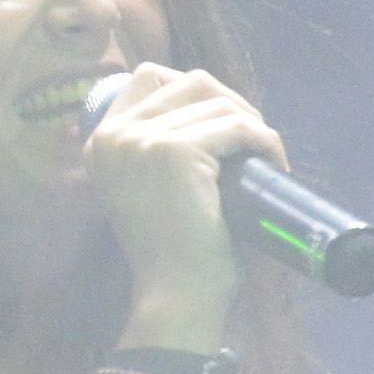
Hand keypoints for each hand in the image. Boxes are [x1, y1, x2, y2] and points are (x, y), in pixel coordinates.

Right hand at [79, 63, 285, 339]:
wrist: (176, 297)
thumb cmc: (173, 253)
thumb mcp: (149, 188)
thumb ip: (157, 150)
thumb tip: (214, 108)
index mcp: (100, 141)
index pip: (149, 77)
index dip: (194, 91)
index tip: (223, 123)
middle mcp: (112, 135)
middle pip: (189, 81)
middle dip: (231, 103)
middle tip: (253, 142)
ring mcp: (141, 140)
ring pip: (217, 101)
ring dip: (252, 123)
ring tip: (265, 157)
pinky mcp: (175, 150)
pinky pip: (236, 127)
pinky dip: (264, 140)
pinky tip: (273, 164)